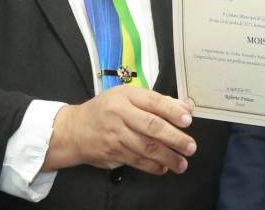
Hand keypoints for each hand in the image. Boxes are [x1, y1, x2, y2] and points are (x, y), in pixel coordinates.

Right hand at [44, 86, 195, 174]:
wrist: (73, 130)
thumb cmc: (106, 109)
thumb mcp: (127, 96)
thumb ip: (156, 101)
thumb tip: (183, 108)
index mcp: (125, 96)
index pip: (153, 101)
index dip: (172, 111)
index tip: (188, 120)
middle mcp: (120, 114)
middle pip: (151, 126)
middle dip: (174, 138)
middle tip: (190, 146)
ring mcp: (115, 135)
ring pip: (145, 147)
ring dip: (167, 157)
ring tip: (181, 163)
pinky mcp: (112, 152)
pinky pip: (136, 160)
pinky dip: (152, 166)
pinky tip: (163, 167)